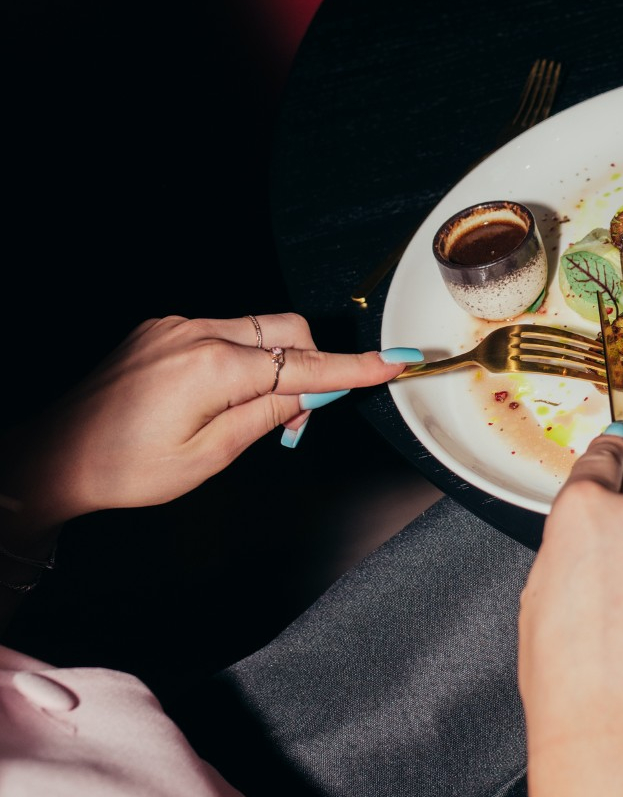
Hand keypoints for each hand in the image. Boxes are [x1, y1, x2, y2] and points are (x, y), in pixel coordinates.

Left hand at [0, 314, 413, 542]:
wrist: (55, 457)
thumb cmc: (124, 468)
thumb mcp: (209, 457)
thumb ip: (267, 417)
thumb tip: (309, 396)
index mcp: (213, 367)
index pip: (303, 364)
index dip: (353, 368)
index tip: (393, 363)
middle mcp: (196, 333)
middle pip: (285, 330)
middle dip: (307, 365)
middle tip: (299, 419)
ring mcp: (175, 327)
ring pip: (255, 330)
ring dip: (271, 365)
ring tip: (250, 416)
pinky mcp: (161, 331)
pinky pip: (222, 333)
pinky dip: (239, 359)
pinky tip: (220, 399)